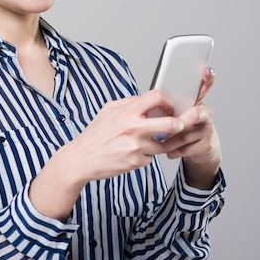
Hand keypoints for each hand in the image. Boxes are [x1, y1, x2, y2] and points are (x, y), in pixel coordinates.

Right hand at [29, 90, 183, 218]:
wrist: (81, 159)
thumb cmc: (94, 135)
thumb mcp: (108, 110)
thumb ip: (128, 103)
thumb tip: (146, 100)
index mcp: (127, 112)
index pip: (156, 97)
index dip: (167, 101)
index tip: (168, 108)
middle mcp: (134, 128)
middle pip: (171, 124)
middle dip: (178, 125)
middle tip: (177, 126)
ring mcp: (136, 146)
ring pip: (163, 144)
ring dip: (159, 144)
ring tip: (146, 142)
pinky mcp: (136, 162)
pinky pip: (151, 157)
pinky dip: (146, 155)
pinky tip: (133, 153)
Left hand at [160, 67, 221, 189]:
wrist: (198, 149)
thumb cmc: (180, 127)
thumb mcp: (173, 114)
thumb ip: (165, 106)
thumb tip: (147, 100)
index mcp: (195, 101)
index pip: (204, 86)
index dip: (207, 78)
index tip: (206, 70)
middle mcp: (205, 113)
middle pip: (195, 114)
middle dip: (179, 122)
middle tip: (165, 128)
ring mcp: (208, 129)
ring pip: (185, 134)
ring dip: (169, 140)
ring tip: (160, 141)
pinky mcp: (207, 145)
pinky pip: (186, 148)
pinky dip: (173, 150)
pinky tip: (168, 150)